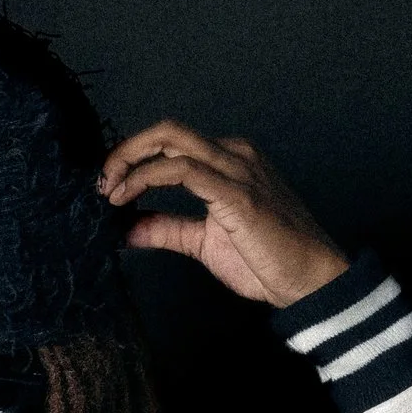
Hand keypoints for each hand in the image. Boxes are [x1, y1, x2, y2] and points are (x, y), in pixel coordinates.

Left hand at [98, 121, 348, 306]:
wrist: (309, 280)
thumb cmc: (268, 260)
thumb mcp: (204, 242)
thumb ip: (169, 230)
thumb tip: (130, 230)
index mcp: (229, 161)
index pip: (172, 144)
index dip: (134, 158)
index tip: (110, 186)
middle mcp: (233, 155)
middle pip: (168, 131)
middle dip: (126, 150)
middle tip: (102, 180)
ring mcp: (237, 169)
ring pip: (172, 141)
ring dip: (130, 162)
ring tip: (110, 190)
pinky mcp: (236, 193)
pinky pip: (183, 171)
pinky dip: (148, 179)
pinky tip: (128, 197)